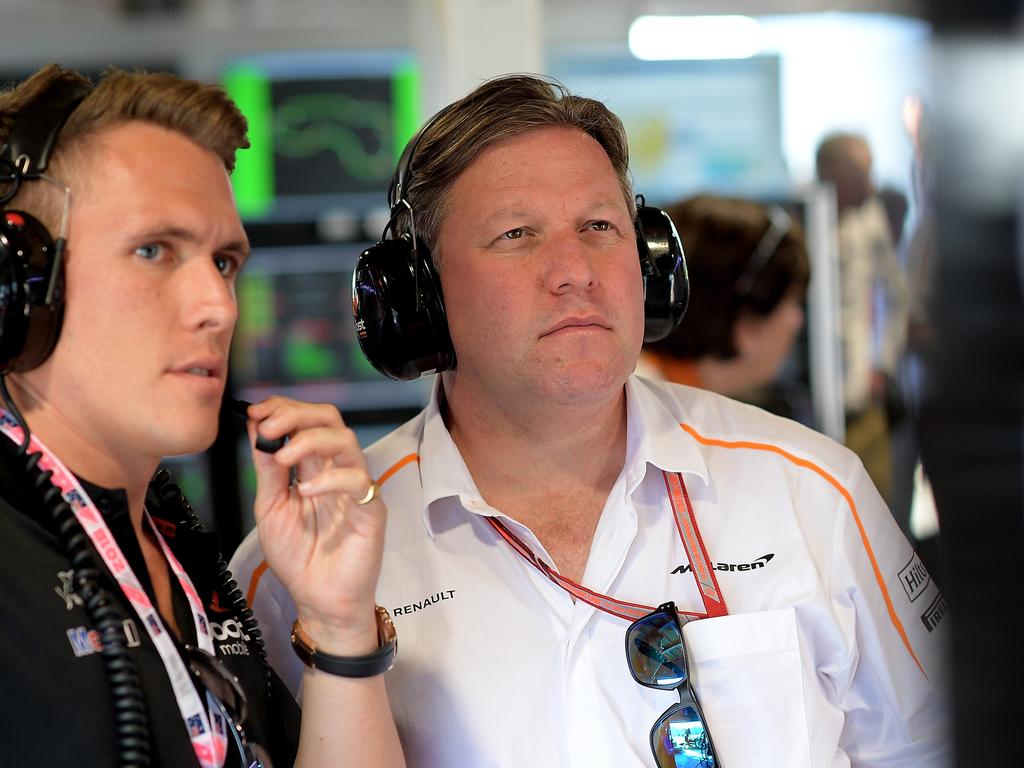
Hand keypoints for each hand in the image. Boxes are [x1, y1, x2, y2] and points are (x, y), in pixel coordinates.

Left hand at [243, 397, 385, 654]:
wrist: (318, 600)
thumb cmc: (299, 558)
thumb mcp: (271, 508)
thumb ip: (268, 471)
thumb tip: (257, 429)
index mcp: (312, 467)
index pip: (306, 420)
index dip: (282, 409)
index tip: (254, 411)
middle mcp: (336, 470)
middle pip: (329, 419)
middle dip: (295, 414)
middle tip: (268, 426)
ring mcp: (356, 487)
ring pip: (345, 441)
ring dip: (310, 439)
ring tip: (282, 457)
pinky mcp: (371, 509)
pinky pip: (358, 480)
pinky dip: (329, 479)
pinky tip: (306, 491)